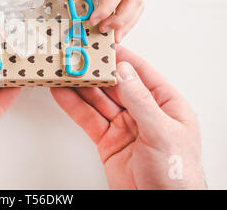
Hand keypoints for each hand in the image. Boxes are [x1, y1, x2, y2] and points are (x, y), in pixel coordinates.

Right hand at [51, 45, 205, 189]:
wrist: (159, 207)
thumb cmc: (176, 175)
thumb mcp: (161, 132)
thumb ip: (140, 100)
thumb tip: (124, 71)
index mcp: (165, 104)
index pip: (141, 73)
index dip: (121, 58)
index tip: (102, 44)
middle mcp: (143, 112)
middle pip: (114, 85)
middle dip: (95, 71)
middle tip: (75, 57)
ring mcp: (124, 125)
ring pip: (98, 100)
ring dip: (80, 86)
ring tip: (63, 71)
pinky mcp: (107, 139)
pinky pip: (88, 119)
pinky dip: (73, 106)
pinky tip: (62, 94)